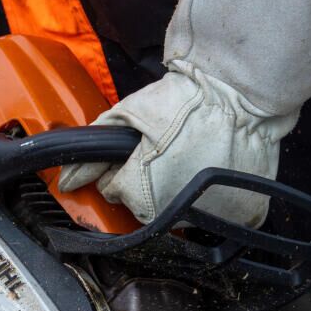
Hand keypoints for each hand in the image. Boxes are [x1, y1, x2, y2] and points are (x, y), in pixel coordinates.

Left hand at [59, 62, 298, 226]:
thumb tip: (68, 179)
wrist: (238, 93)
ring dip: (180, 189)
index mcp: (141, 195)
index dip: (123, 166)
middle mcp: (173, 214)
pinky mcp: (243, 214)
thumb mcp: (127, 114)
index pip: (116, 191)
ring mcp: (210, 216)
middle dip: (148, 180)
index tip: (139, 149)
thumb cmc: (183, 101)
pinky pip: (221, 213)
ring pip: (181, 210)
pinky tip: (215, 169)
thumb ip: (94, 149)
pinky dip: (217, 197)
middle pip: (145, 205)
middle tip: (167, 150)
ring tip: (193, 155)